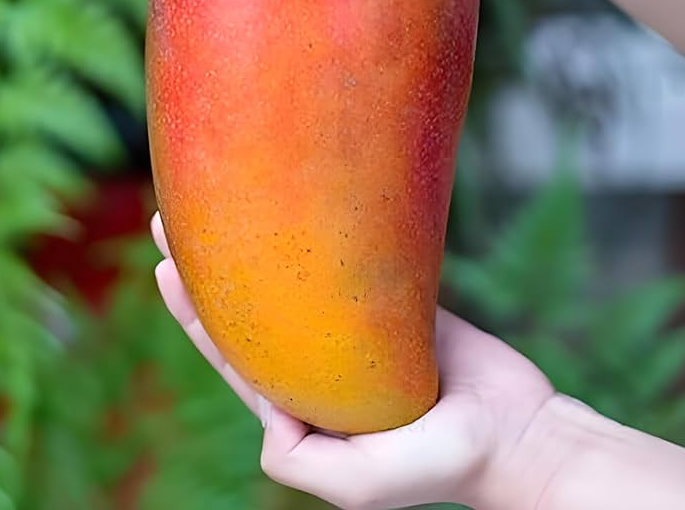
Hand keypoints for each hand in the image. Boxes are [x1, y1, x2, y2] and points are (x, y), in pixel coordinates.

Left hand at [151, 212, 554, 509]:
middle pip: (252, 314)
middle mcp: (322, 371)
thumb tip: (266, 419)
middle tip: (172, 220)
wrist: (517, 432)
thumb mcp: (362, 483)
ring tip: (228, 202)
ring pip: (294, 286)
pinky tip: (306, 210)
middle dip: (210, 271)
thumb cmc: (444, 463)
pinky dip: (326, 242)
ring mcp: (358, 337)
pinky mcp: (395, 308)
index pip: (234, 356)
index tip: (167, 266)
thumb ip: (305, 460)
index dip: (196, 314)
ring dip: (258, 247)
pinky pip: (353, 270)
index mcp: (304, 410)